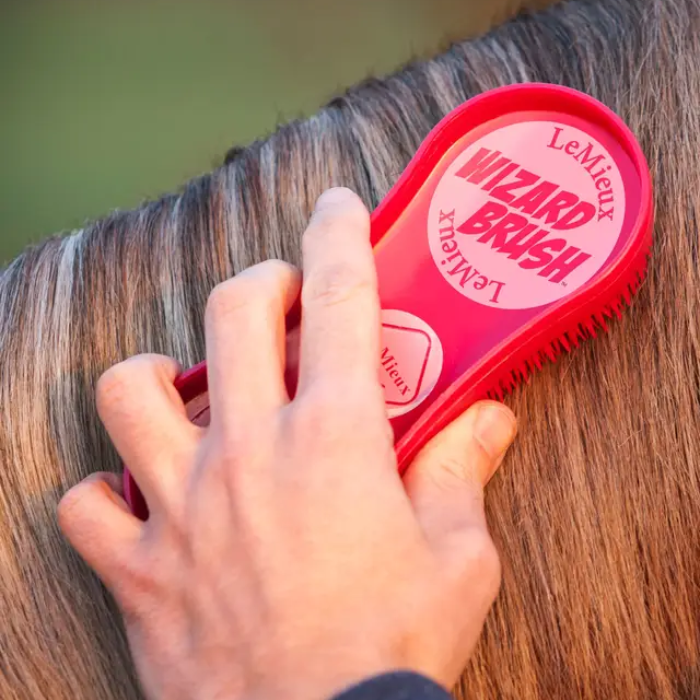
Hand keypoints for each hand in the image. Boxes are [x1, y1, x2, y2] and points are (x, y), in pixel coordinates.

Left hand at [58, 188, 516, 699]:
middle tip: (279, 299)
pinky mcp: (138, 567)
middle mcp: (247, 454)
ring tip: (187, 389)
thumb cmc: (393, 651)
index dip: (338, 239)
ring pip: (127, 392)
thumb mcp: (458, 560)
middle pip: (229, 316)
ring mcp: (180, 506)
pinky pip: (83, 507)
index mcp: (333, 442)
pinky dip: (103, 494)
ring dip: (156, 375)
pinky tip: (136, 499)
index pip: (338, 304)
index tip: (337, 207)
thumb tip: (490, 421)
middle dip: (257, 285)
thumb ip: (462, 473)